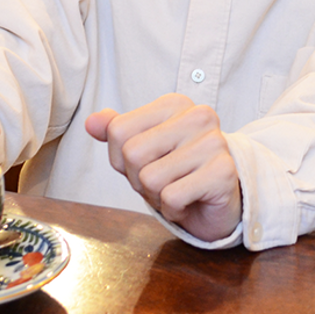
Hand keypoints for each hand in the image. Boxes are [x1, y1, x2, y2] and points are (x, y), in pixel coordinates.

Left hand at [85, 94, 241, 242]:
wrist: (218, 204)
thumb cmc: (176, 174)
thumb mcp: (140, 150)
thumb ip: (116, 132)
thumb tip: (91, 122)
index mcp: (174, 104)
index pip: (118, 130)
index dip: (122, 158)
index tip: (149, 163)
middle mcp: (198, 116)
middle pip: (132, 153)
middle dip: (139, 179)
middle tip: (164, 181)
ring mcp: (214, 143)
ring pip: (150, 178)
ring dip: (157, 197)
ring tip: (177, 190)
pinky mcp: (223, 172)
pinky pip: (172, 197)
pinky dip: (173, 209)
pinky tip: (189, 202)